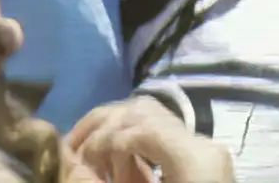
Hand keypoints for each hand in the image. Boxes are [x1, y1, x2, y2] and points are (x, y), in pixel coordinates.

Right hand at [64, 97, 236, 182]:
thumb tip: (74, 166)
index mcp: (193, 157)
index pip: (141, 127)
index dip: (104, 140)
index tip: (79, 160)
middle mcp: (202, 144)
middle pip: (146, 112)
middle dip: (105, 126)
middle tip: (75, 146)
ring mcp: (204, 150)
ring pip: (155, 117)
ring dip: (119, 129)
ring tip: (92, 150)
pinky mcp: (202, 161)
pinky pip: (165, 136)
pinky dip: (137, 141)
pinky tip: (119, 161)